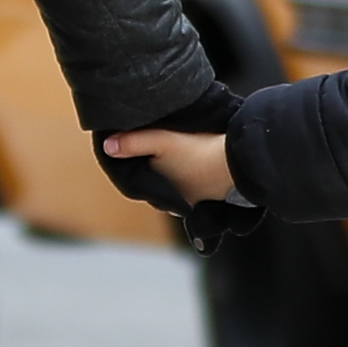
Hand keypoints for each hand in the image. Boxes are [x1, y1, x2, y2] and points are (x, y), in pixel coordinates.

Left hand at [100, 125, 235, 207]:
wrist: (240, 162)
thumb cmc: (199, 152)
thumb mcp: (162, 141)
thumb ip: (133, 143)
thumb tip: (107, 147)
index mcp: (160, 196)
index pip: (144, 186)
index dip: (141, 171)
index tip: (144, 155)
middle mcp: (178, 206)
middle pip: (163, 189)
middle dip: (161, 176)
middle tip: (164, 154)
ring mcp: (199, 203)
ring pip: (183, 189)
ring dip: (182, 178)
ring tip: (184, 157)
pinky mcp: (219, 198)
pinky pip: (203, 189)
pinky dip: (201, 179)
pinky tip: (205, 166)